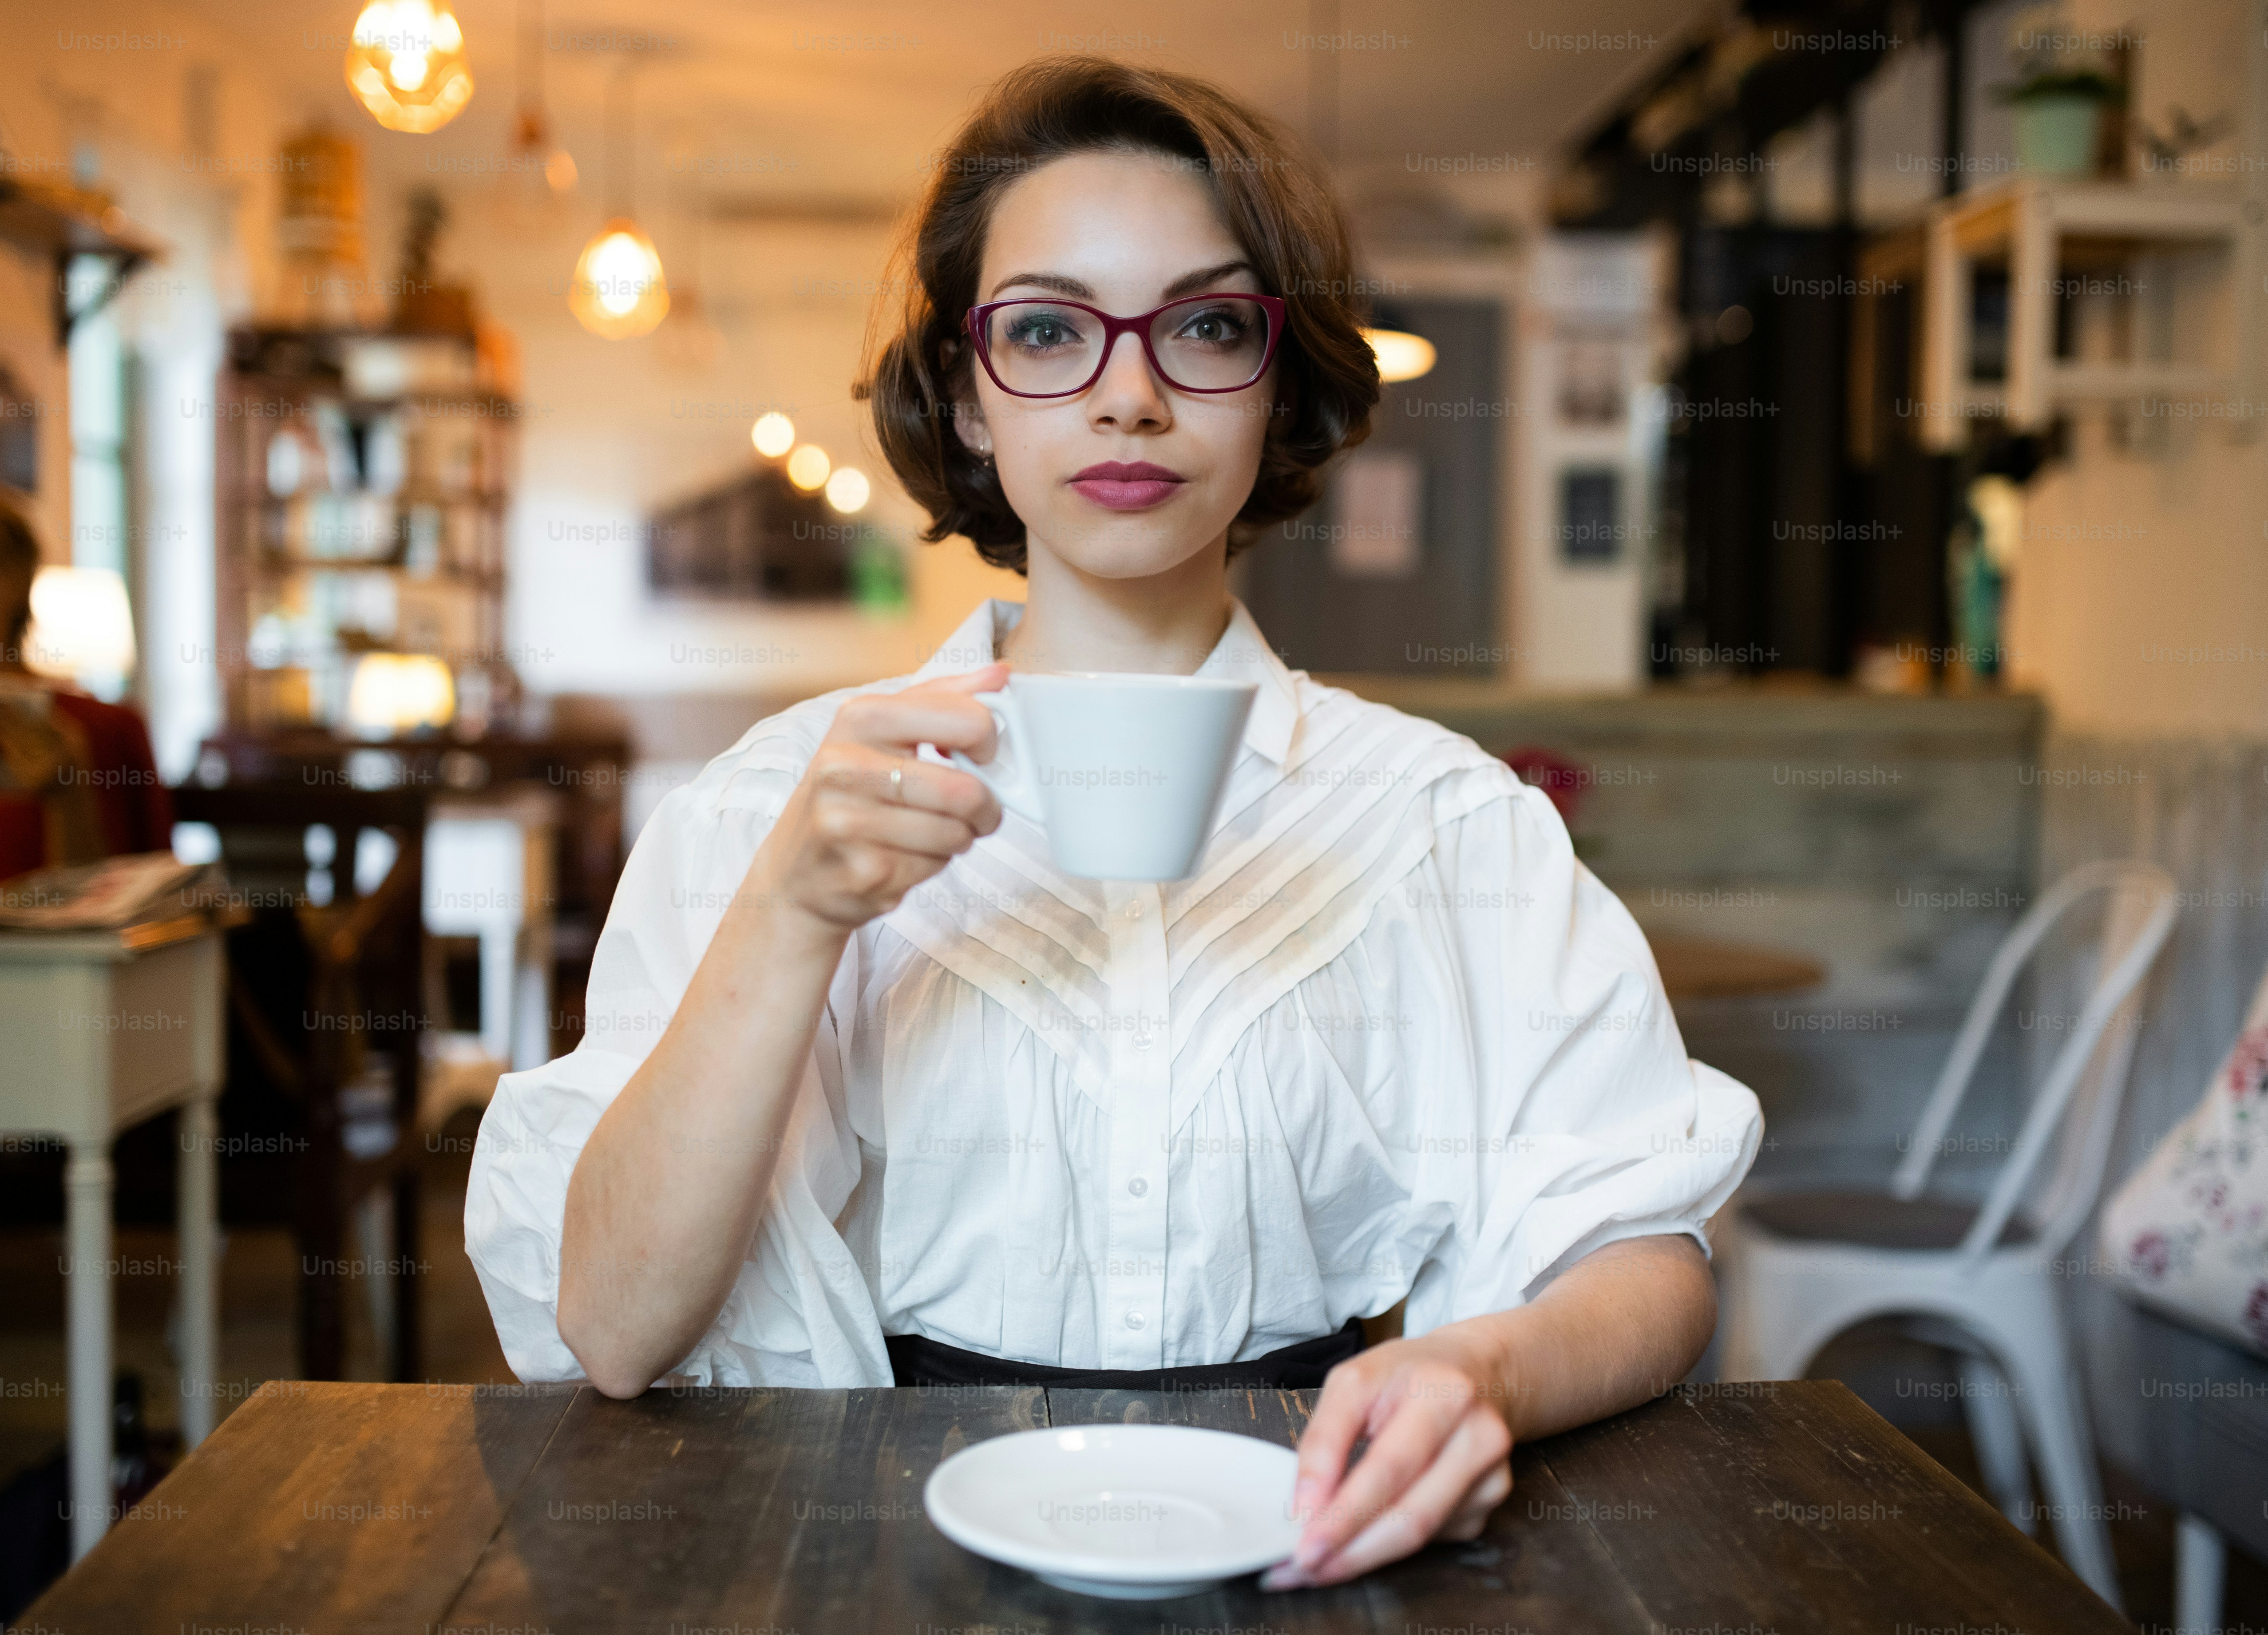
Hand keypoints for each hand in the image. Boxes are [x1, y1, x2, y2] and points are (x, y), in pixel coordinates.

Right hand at [748, 663, 1009, 932]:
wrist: (796, 873)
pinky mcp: (861, 870)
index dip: (989, 743)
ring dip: (959, 838)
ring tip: (932, 833)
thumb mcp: (883, 734)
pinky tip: (905, 857)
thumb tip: (1000, 674)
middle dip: (985, 807)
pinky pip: (935, 866)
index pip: (966, 719)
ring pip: (954, 832)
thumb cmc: (850, 795)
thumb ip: (942, 700)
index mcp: (860, 718)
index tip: (982, 756)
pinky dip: (934, 865)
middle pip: (964, 789)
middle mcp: (845, 766)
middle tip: (975, 810)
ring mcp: (848, 821)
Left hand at [1260, 1328, 1514, 1589]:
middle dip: (1351, 1551)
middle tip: (1303, 1570)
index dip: (1344, 1513)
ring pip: (1422, 1535)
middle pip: (1412, 1515)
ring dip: (1364, 1556)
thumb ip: (1325, 1439)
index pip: (1389, 1467)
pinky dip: (1389, 1542)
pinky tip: (1363, 1537)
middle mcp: (1479, 1435)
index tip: (1303, 1545)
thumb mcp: (1353, 1382)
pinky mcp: (1489, 1500)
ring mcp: (1492, 1474)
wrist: (1474, 1370)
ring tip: (1319, 1564)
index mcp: (1445, 1393)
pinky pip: (1433, 1535)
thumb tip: (1306, 1507)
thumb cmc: (1405, 1375)